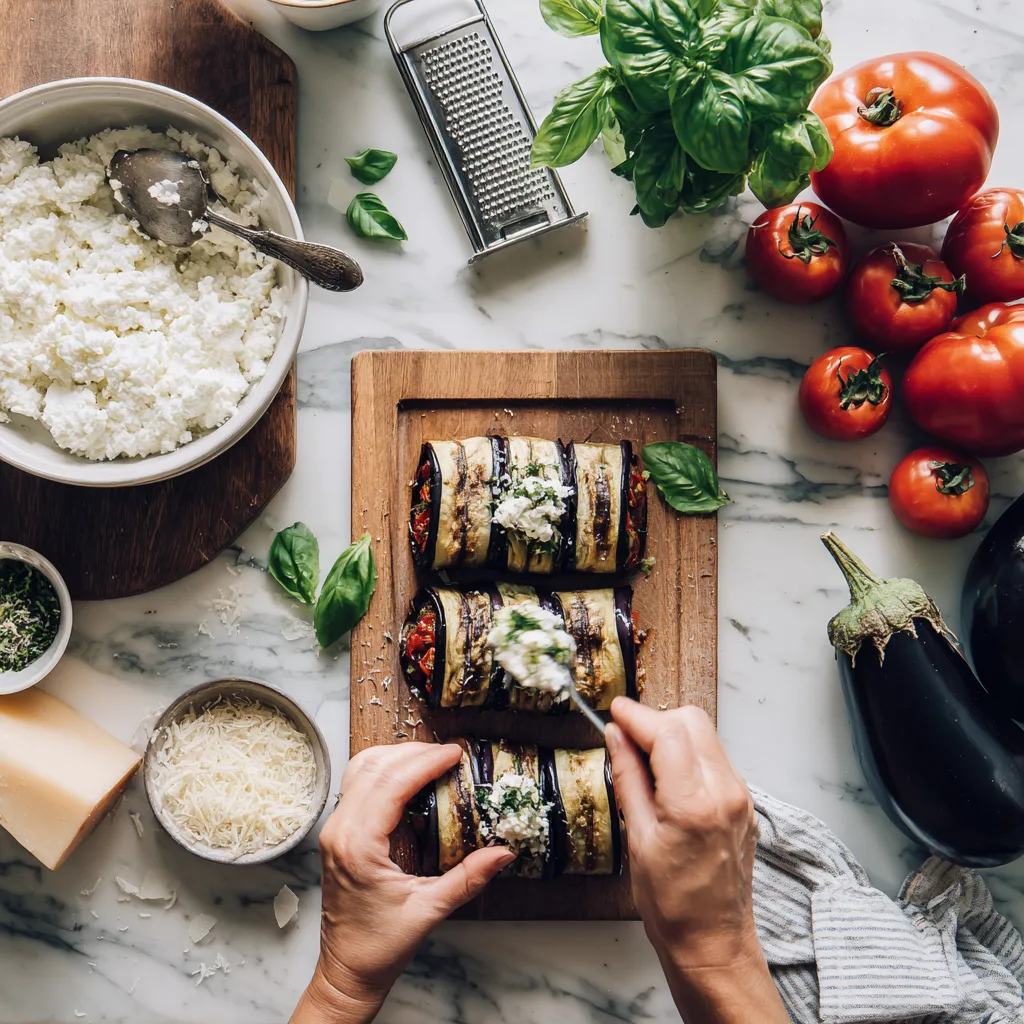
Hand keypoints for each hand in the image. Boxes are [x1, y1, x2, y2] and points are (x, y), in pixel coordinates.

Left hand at [292, 743, 513, 1023]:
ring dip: (397, 756)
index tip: (456, 753)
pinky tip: (408, 776)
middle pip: (375, 767)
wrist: (346, 970)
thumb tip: (503, 852)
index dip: (426, 761)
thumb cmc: (380, 946)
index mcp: (358, 846)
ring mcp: (333, 830)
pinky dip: (382, 770)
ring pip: (361, 769)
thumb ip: (467, 878)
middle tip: (450, 754)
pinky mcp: (336, 833)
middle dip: (415, 753)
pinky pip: (356, 785)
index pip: (392, 784)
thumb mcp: (429, 911)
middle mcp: (339, 831)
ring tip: (432, 759)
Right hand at [606, 699, 787, 1023]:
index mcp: (694, 804)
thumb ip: (628, 778)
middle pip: (692, 721)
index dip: (636, 716)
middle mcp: (725, 792)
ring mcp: (740, 796)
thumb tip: (616, 736)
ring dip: (672, 735)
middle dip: (655, 720)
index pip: (667, 732)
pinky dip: (688, 754)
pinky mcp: (743, 803)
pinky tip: (666, 777)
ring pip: (705, 735)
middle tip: (625, 736)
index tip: (614, 711)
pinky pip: (714, 758)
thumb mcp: (637, 839)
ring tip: (643, 761)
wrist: (713, 943)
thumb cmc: (671, 904)